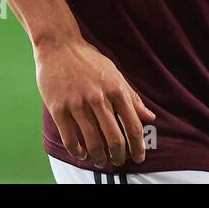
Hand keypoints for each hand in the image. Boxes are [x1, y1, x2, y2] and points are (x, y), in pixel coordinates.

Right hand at [34, 37, 156, 168]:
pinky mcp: (58, 108)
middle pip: (115, 139)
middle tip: (119, 163)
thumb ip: (132, 97)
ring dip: (99, 158)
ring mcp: (77, 104)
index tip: (139, 157)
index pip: (133, 126)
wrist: (59, 45)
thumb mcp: (115, 74)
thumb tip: (150, 117)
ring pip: (93, 142)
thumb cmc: (89, 60)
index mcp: (116, 89)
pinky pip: (70, 138)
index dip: (138, 146)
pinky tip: (82, 153)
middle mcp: (99, 98)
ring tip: (101, 162)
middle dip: (119, 156)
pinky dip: (77, 151)